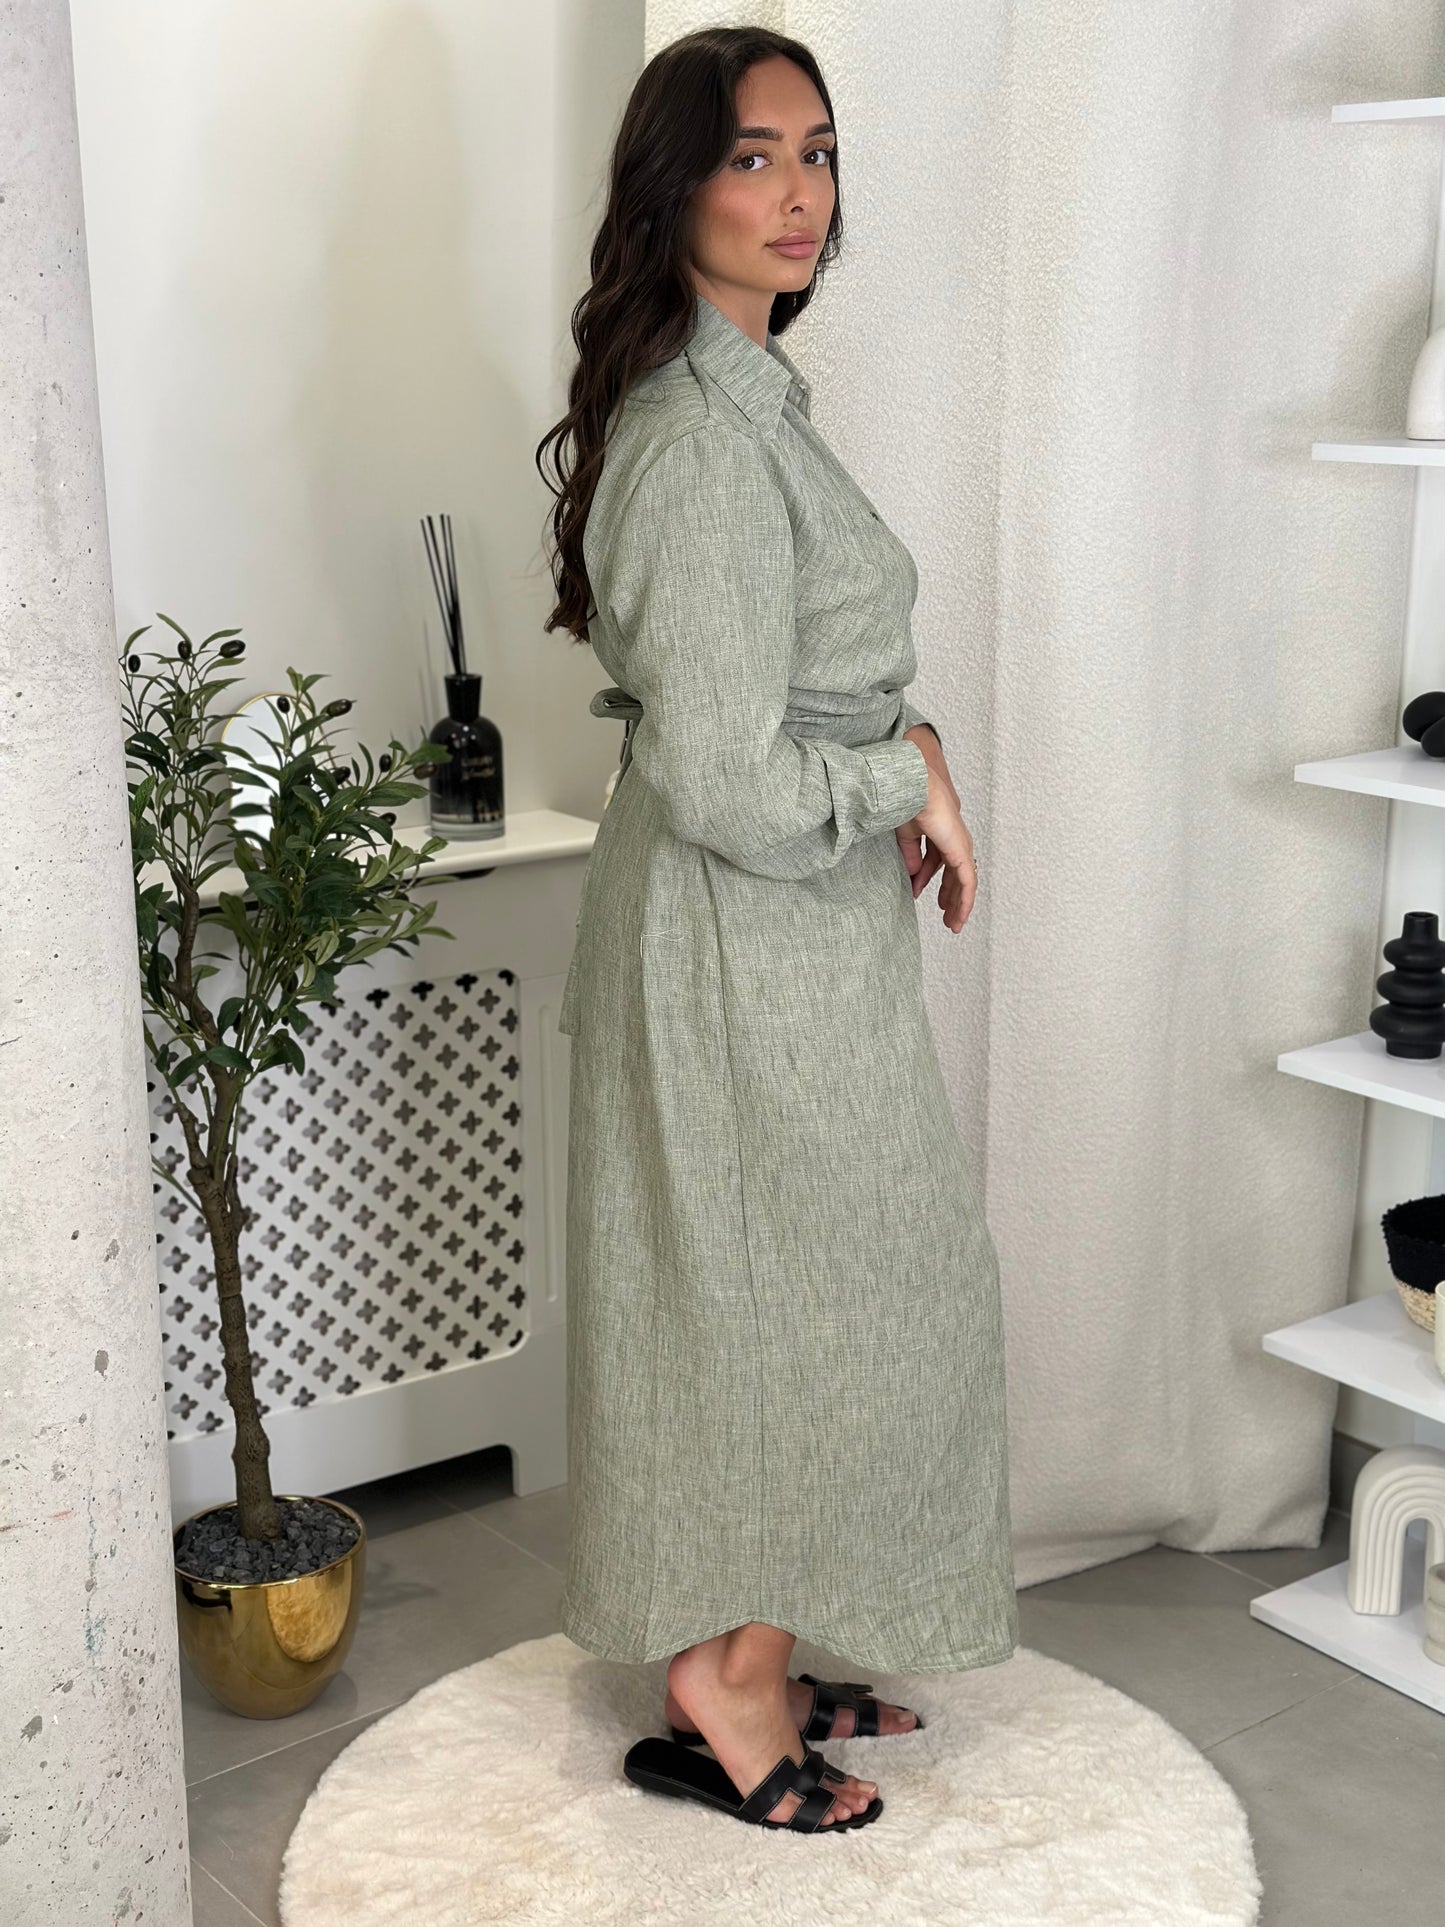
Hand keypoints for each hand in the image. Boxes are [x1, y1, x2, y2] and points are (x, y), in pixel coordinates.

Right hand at [896, 726, 977, 933]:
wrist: (916, 791)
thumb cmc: (910, 803)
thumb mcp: (907, 837)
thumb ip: (912, 856)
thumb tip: (914, 877)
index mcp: (943, 835)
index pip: (942, 863)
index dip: (932, 881)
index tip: (920, 894)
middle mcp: (956, 842)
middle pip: (957, 876)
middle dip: (950, 897)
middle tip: (946, 916)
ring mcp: (962, 848)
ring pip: (965, 884)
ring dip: (959, 905)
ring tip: (952, 923)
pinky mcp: (963, 854)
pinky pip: (968, 884)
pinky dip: (965, 902)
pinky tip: (960, 915)